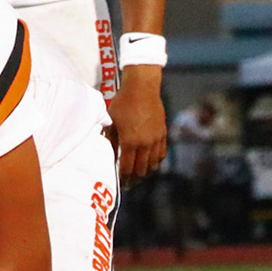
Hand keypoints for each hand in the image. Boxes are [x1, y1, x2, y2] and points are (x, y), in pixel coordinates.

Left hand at [109, 66, 167, 185]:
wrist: (142, 88)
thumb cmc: (123, 103)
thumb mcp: (112, 121)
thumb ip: (111, 140)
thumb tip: (109, 154)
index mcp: (130, 141)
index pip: (127, 168)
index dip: (123, 178)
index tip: (120, 182)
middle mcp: (145, 143)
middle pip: (141, 170)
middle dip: (134, 179)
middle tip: (129, 182)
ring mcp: (156, 139)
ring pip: (153, 164)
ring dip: (146, 172)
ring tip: (139, 175)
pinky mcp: (163, 133)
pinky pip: (161, 154)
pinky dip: (156, 162)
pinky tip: (151, 163)